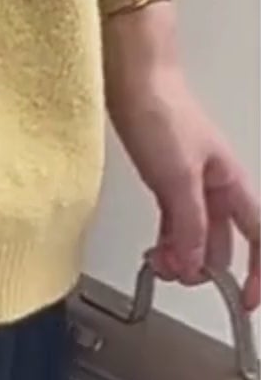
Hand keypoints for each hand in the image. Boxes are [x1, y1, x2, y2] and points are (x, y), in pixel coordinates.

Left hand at [104, 1, 259, 313]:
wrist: (132, 78)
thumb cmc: (161, 112)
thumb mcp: (177, 178)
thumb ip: (188, 225)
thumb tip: (194, 267)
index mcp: (232, 183)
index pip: (259, 236)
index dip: (259, 272)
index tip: (248, 302)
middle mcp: (216, 184)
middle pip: (222, 240)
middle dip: (204, 267)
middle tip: (177, 278)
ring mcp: (189, 180)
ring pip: (195, 231)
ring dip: (181, 254)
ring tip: (159, 265)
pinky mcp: (164, 175)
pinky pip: (174, 218)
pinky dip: (166, 237)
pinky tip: (154, 247)